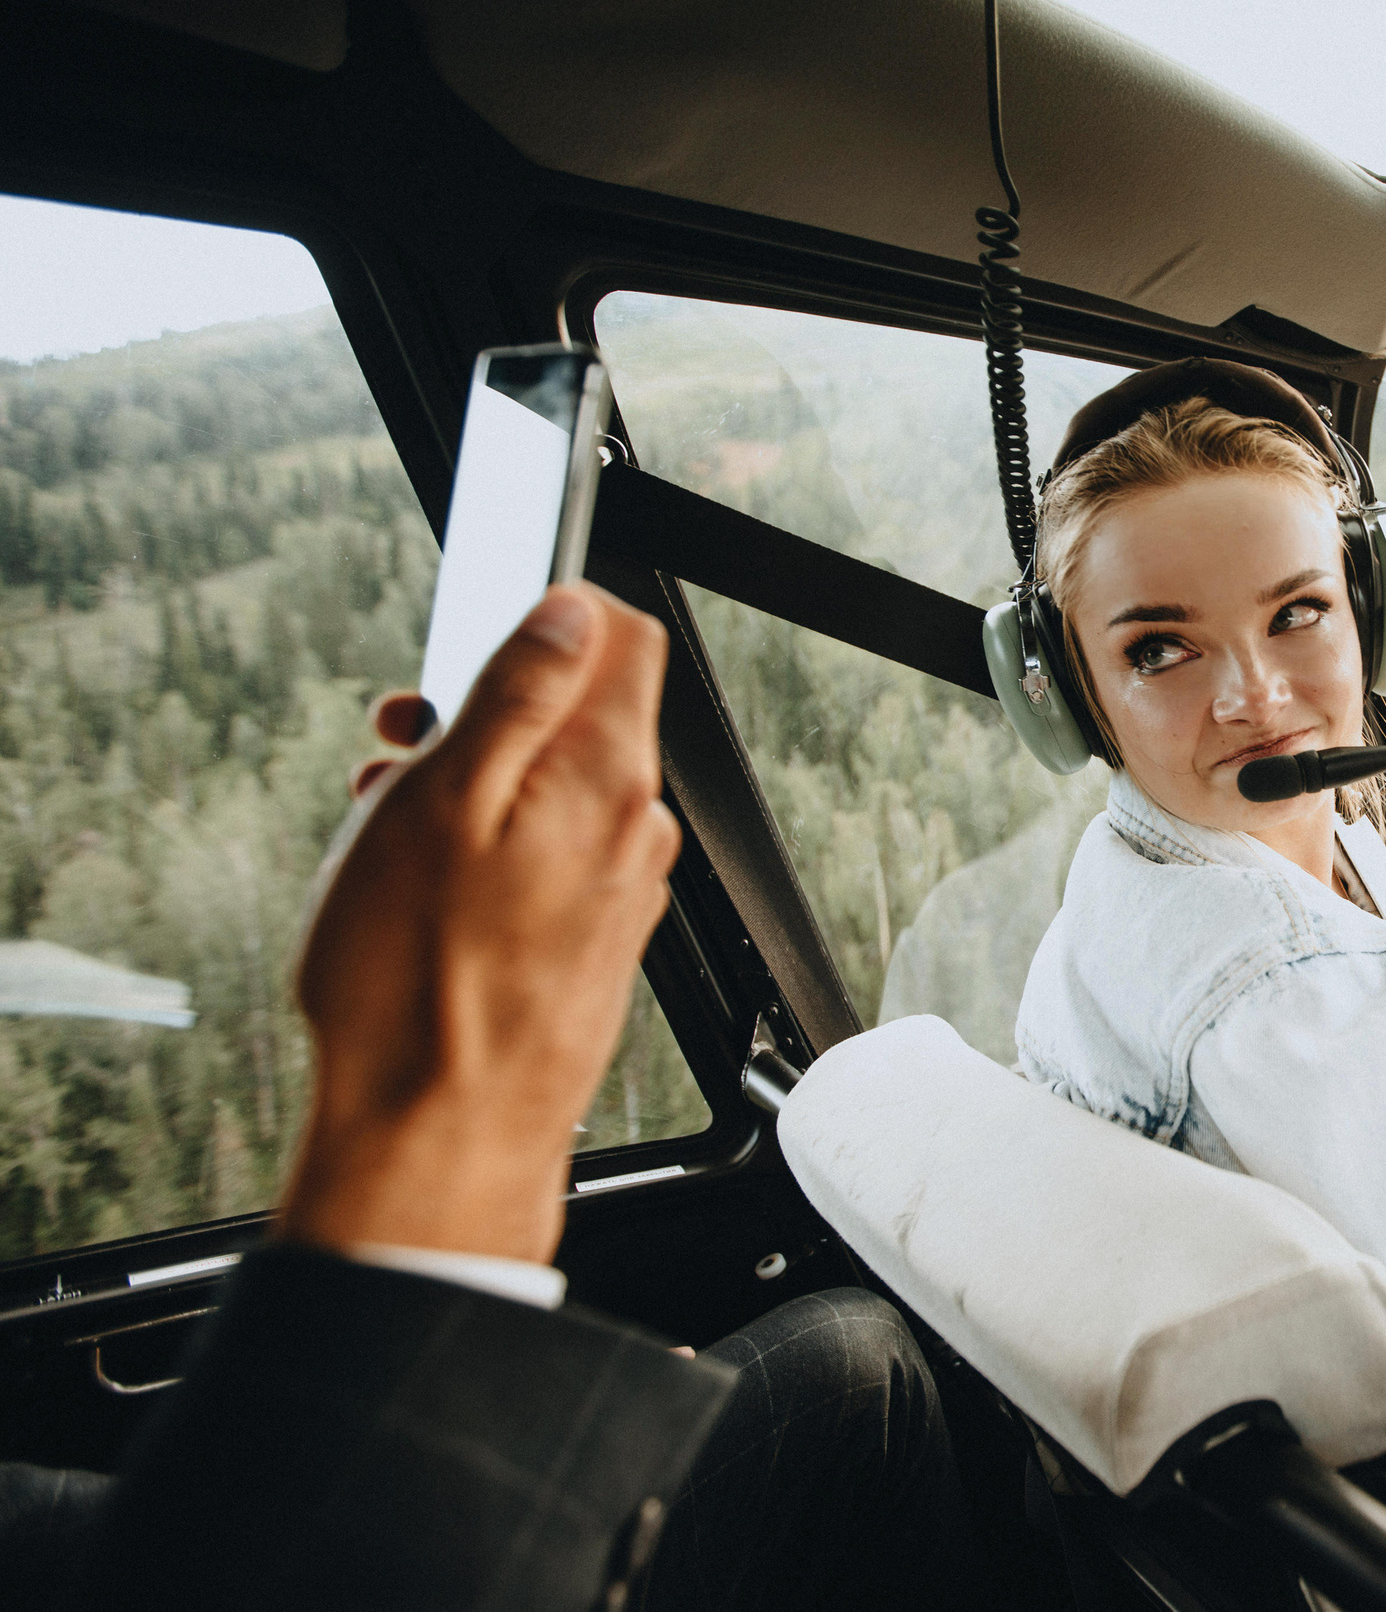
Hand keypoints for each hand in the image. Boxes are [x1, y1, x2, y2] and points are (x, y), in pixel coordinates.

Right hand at [277, 584, 680, 1264]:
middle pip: (576, 712)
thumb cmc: (420, 985)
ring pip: (548, 789)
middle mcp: (632, 826)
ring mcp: (618, 886)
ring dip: (468, 787)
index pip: (622, 634)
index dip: (542, 618)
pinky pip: (546, 857)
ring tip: (388, 834)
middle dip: (481, 712)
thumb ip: (518, 692)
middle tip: (395, 748)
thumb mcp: (442, 802)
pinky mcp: (592, 938)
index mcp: (606, 775)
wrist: (440, 1138)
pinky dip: (484, 849)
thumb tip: (569, 611)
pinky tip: (424, 889)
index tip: (467, 649)